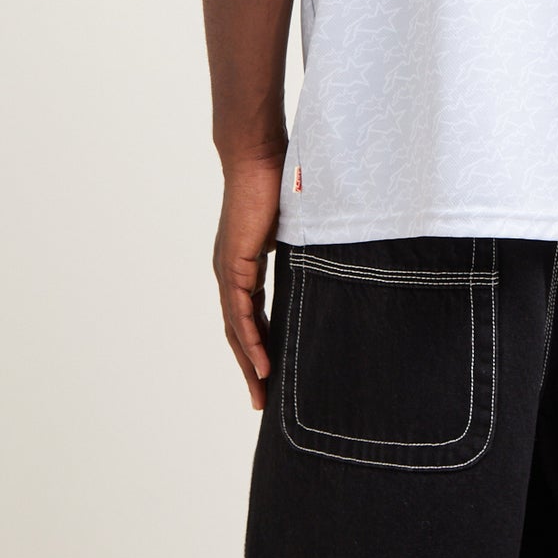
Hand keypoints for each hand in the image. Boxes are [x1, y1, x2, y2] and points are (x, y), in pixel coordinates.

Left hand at [213, 154, 283, 408]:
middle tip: (262, 401)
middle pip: (239, 332)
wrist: (258, 156)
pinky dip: (251, 342)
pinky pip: (241, 313)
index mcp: (244, 265)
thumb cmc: (279, 182)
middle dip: (251, 367)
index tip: (271, 373)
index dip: (259, 345)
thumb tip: (329, 260)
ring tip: (262, 393)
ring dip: (249, 364)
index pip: (250, 316)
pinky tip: (261, 365)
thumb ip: (303, 248)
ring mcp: (229, 271)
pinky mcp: (233, 266)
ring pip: (237, 329)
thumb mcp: (295, 228)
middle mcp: (231, 273)